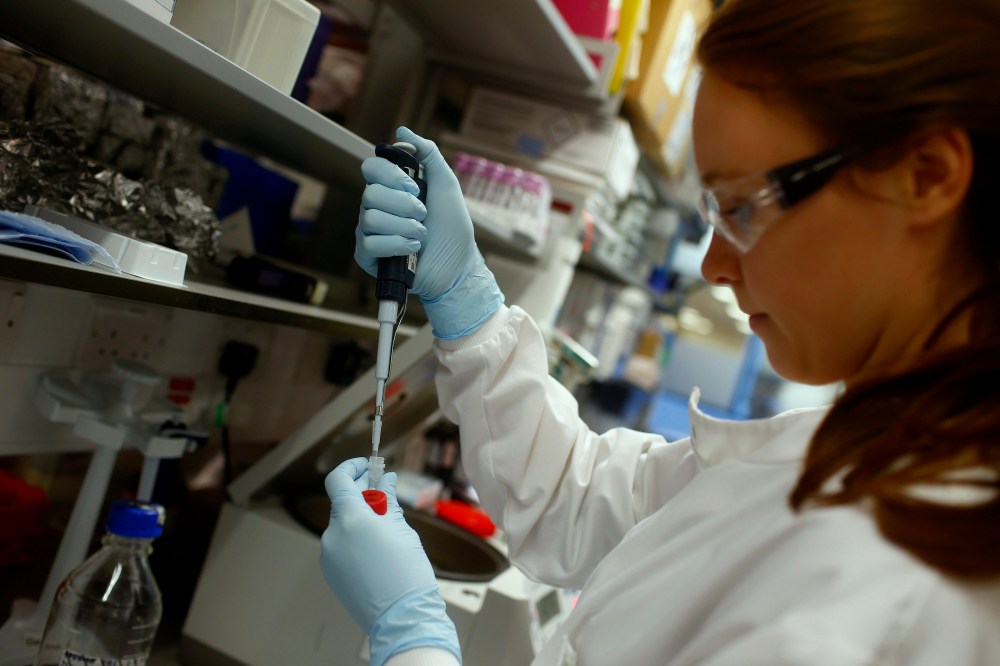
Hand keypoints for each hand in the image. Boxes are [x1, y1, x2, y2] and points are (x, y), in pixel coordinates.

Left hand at [320, 458, 460, 665]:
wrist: (401, 617)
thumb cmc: (406, 572)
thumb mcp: (401, 529)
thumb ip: (387, 501)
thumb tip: (385, 481)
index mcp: (350, 518)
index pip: (338, 479)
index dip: (352, 467)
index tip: (367, 466)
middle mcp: (332, 534)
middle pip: (342, 503)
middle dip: (362, 495)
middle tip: (384, 493)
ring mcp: (328, 555)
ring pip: (342, 526)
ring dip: (360, 519)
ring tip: (386, 530)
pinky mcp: (330, 572)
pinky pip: (341, 546)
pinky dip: (355, 540)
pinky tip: (376, 551)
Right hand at [356, 127, 503, 338]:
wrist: (459, 266)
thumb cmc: (452, 227)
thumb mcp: (445, 184)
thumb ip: (428, 155)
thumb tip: (402, 130)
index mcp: (390, 189)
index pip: (370, 168)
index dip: (390, 175)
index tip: (413, 186)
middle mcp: (376, 208)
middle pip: (370, 194)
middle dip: (403, 204)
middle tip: (423, 214)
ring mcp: (369, 232)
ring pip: (370, 218)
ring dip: (404, 226)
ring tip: (421, 235)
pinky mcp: (367, 256)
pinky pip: (370, 243)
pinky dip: (396, 244)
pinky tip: (412, 249)